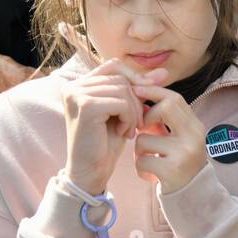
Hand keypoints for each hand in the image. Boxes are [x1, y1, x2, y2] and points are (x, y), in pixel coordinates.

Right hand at [61, 60, 166, 191]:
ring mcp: (77, 95)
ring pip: (123, 90)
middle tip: (135, 124)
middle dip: (135, 101)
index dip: (134, 79)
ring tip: (129, 130)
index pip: (114, 66)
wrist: (92, 171)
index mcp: (79, 84)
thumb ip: (141, 88)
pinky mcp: (85, 106)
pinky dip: (129, 118)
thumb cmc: (107, 142)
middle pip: (121, 78)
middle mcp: (73, 86)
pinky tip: (123, 133)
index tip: (147, 98)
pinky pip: (122, 103)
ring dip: (134, 112)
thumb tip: (164, 72)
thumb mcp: (126, 110)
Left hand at [128, 83, 208, 193]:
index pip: (175, 99)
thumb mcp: (177, 141)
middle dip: (145, 117)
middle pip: (166, 107)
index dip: (153, 92)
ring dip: (139, 151)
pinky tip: (151, 176)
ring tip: (150, 161)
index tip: (135, 91)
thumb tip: (141, 101)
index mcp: (196, 127)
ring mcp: (184, 153)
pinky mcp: (172, 170)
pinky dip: (141, 169)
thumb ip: (164, 122)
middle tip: (142, 130)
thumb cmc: (179, 165)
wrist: (193, 198)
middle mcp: (194, 137)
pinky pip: (141, 160)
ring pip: (144, 138)